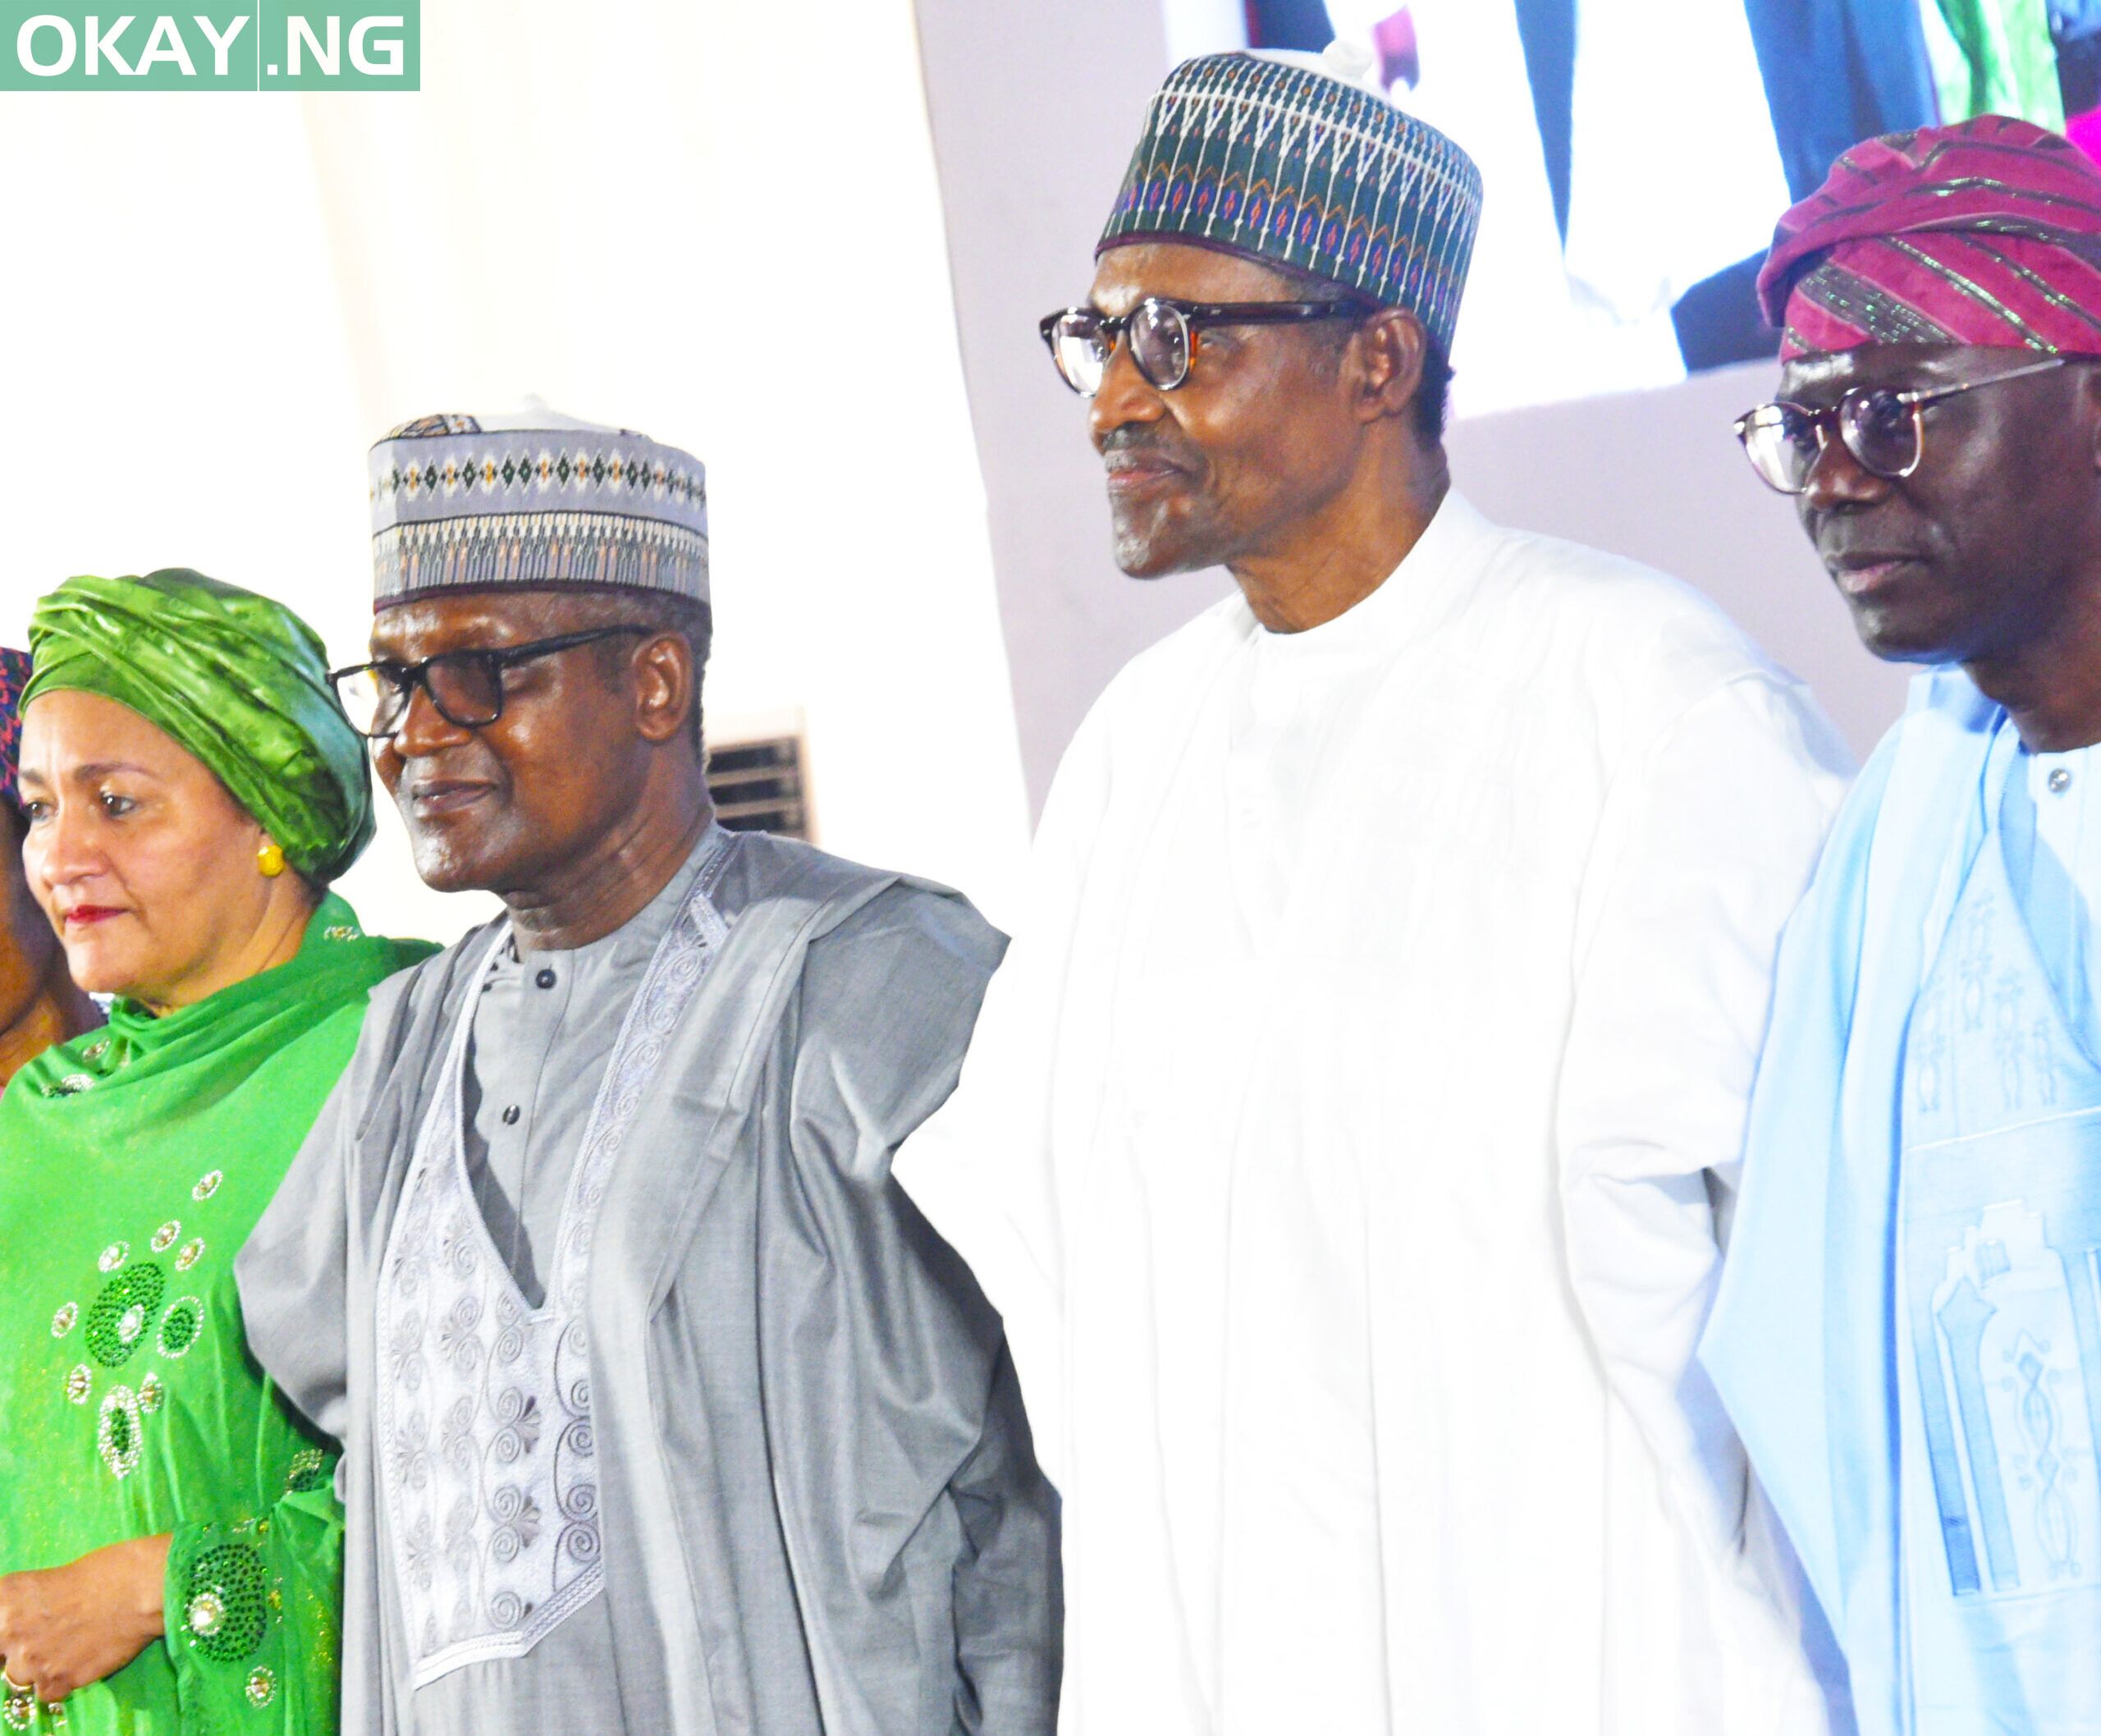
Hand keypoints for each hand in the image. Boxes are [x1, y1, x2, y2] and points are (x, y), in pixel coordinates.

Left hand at [0, 1535, 170, 1704]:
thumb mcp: (45, 1579)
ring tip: (69, 1647)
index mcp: (4, 1600)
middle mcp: (8, 1632)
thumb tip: (12, 1624)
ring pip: (18, 1677)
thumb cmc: (103, 1571)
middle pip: (2, 1656)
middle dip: (21, 1648)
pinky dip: (60, 1681)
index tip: (19, 1635)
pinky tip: (79, 1660)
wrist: (142, 1588)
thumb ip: (18, 1605)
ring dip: (39, 1666)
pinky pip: (45, 1693)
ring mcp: (30, 1661)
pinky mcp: (56, 1682)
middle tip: (49, 1635)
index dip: (7, 1636)